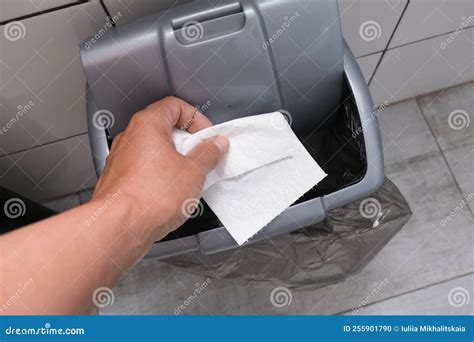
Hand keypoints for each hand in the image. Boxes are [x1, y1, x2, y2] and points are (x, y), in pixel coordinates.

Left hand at [92, 96, 228, 241]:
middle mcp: (130, 138)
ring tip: (188, 177)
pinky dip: (160, 175)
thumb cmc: (149, 196)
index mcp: (147, 125)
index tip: (207, 136)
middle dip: (187, 141)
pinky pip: (144, 169)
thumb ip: (208, 153)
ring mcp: (121, 159)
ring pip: (153, 150)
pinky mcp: (119, 180)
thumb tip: (215, 145)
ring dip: (174, 159)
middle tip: (202, 157)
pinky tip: (171, 192)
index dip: (196, 118)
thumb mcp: (194, 171)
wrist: (120, 227)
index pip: (175, 105)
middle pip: (164, 127)